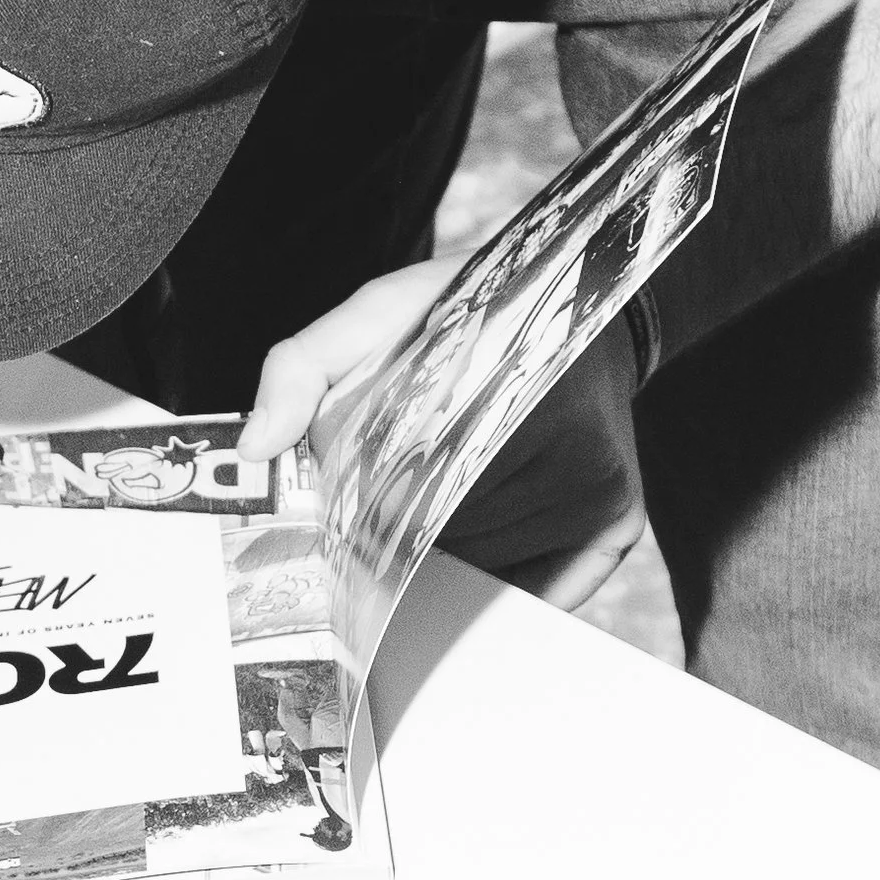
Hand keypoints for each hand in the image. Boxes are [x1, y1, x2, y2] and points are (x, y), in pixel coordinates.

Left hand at [244, 266, 647, 612]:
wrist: (583, 295)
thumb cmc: (469, 310)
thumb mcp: (381, 311)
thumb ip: (304, 364)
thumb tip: (257, 447)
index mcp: (501, 379)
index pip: (401, 486)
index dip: (361, 502)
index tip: (340, 502)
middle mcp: (567, 437)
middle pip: (441, 532)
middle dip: (397, 525)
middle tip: (385, 494)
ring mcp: (600, 486)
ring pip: (484, 560)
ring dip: (444, 549)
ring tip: (441, 493)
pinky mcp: (622, 521)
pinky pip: (535, 584)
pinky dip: (493, 578)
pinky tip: (472, 543)